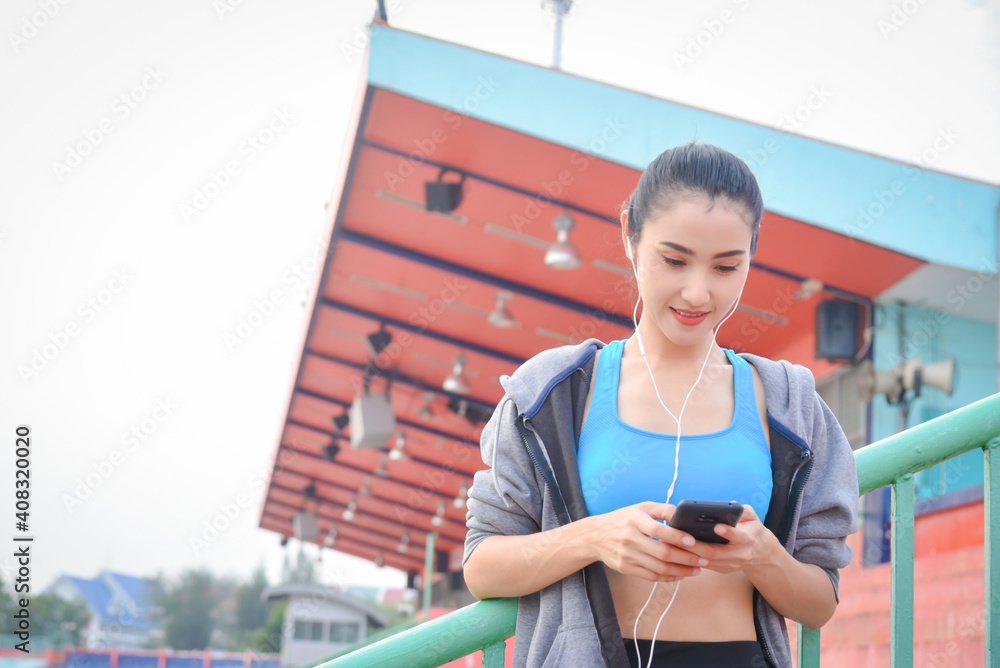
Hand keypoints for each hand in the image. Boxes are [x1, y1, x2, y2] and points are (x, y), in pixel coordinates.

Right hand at [584, 501, 708, 582]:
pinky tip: (680, 575)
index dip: (678, 537)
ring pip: (659, 568)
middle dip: (687, 558)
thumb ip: (663, 510)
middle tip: (704, 559)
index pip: (659, 530)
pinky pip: (651, 576)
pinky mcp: (625, 568)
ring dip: (681, 570)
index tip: (694, 541)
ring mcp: (626, 555)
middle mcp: (629, 538)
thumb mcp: (641, 508)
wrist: (595, 536)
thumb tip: (684, 515)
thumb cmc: (624, 519)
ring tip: (697, 569)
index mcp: (634, 520)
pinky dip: (668, 578)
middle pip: (662, 552)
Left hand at [679, 504, 776, 573]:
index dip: (728, 532)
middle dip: (696, 544)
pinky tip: (675, 549)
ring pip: (705, 560)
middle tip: (680, 535)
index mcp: (748, 539)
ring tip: (671, 541)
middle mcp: (739, 554)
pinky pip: (703, 564)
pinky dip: (689, 557)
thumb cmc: (753, 531)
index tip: (716, 526)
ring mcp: (729, 564)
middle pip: (714, 551)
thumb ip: (744, 510)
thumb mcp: (753, 518)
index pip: (739, 537)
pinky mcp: (721, 569)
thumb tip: (730, 504)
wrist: (761, 555)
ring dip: (687, 552)